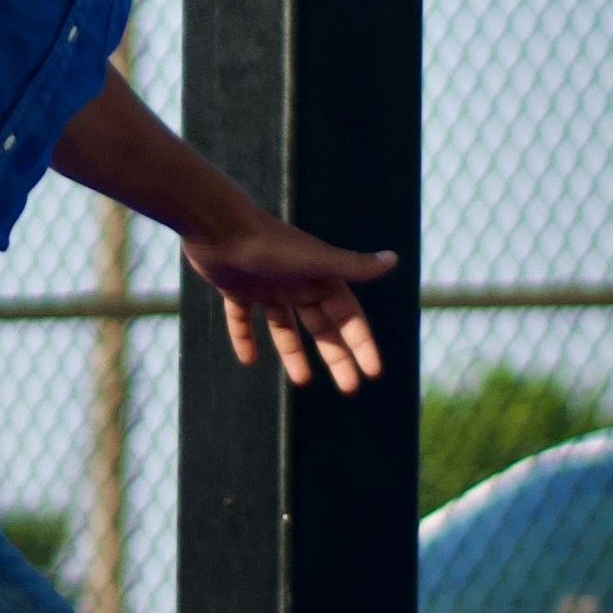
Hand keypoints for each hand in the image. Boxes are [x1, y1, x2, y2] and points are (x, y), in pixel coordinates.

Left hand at [184, 217, 399, 393]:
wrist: (217, 224)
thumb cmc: (268, 244)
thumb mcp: (314, 261)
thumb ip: (352, 266)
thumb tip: (394, 258)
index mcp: (318, 276)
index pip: (348, 315)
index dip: (362, 342)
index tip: (373, 373)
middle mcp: (295, 281)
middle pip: (321, 325)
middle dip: (336, 355)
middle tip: (349, 388)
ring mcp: (265, 285)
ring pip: (284, 325)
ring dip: (293, 352)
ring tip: (303, 381)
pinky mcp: (235, 287)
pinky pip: (242, 318)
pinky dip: (244, 337)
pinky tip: (248, 360)